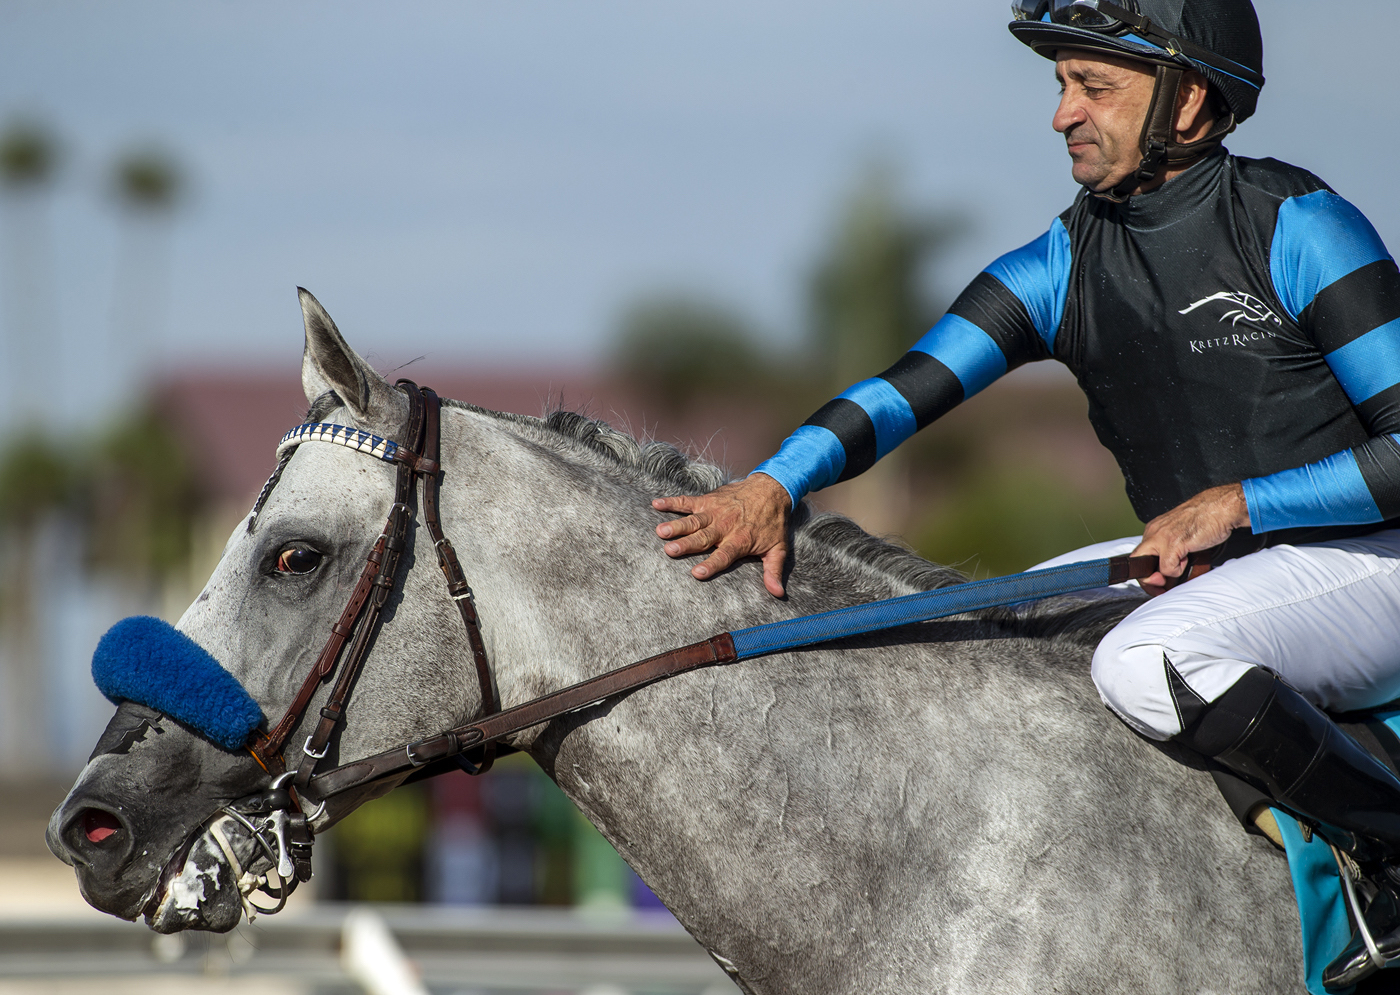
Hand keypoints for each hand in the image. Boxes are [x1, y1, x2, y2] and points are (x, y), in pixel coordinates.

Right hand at [653, 473, 791, 596]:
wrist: (772, 489)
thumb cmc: (772, 522)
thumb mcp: (778, 548)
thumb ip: (774, 571)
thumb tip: (777, 593)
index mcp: (740, 540)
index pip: (724, 555)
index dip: (711, 564)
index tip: (696, 573)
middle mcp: (725, 526)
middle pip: (704, 537)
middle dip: (687, 544)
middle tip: (670, 550)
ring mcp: (715, 511)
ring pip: (693, 520)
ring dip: (677, 525)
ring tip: (660, 531)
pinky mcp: (708, 499)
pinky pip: (688, 501)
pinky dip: (672, 502)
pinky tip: (656, 504)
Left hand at [1131, 482, 1249, 596]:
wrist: (1222, 506)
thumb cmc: (1208, 519)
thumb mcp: (1182, 534)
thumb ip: (1171, 549)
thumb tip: (1167, 572)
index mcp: (1155, 529)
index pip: (1140, 555)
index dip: (1146, 573)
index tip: (1157, 583)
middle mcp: (1154, 532)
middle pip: (1136, 562)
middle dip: (1147, 581)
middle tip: (1161, 587)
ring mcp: (1161, 537)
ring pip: (1148, 567)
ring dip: (1164, 575)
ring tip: (1182, 563)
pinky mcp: (1173, 543)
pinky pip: (1167, 568)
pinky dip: (1177, 570)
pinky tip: (1188, 558)